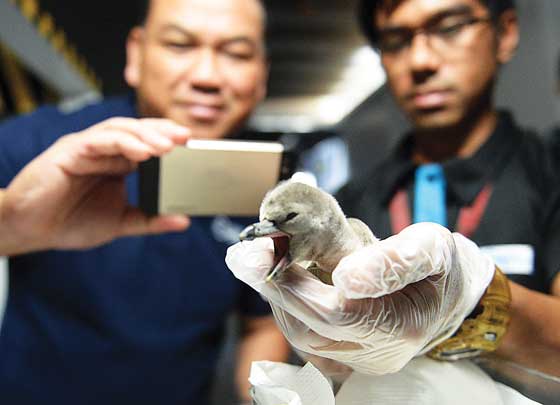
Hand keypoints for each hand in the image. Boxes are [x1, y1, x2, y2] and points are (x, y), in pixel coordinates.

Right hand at [0, 117, 190, 254]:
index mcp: (117, 163)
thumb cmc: (70, 222)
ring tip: (169, 145)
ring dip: (146, 135)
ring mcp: (86, 147)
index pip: (147, 143)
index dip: (169, 140)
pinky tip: (142, 152)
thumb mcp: (120, 222)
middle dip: (163, 132)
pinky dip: (122, 143)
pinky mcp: (70, 151)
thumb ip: (150, 220)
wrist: (29, 230)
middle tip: (187, 138)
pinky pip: (99, 141)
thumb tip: (184, 221)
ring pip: (120, 130)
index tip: (193, 145)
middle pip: (137, 130)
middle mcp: (103, 150)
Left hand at [226, 223, 493, 374]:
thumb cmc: (442, 267)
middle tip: (244, 253)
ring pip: (301, 335)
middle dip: (272, 286)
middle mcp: (375, 354)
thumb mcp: (432, 248)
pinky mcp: (347, 358)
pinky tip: (281, 281)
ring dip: (277, 295)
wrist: (452, 298)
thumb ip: (395, 261)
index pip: (333, 313)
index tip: (260, 252)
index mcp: (399, 327)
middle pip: (307, 327)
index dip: (292, 284)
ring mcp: (359, 361)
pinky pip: (306, 337)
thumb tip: (346, 277)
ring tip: (261, 260)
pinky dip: (288, 307)